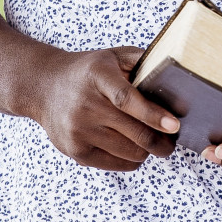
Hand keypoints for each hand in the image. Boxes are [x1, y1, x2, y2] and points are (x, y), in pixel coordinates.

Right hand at [28, 47, 179, 170]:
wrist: (44, 87)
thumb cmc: (88, 72)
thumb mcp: (113, 56)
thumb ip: (142, 62)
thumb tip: (177, 77)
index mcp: (98, 76)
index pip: (126, 100)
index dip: (153, 115)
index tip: (175, 125)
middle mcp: (85, 104)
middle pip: (135, 133)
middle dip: (163, 141)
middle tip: (172, 140)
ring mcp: (78, 131)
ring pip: (131, 153)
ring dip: (147, 150)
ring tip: (148, 138)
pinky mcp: (75, 151)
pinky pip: (117, 165)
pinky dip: (131, 159)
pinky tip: (129, 145)